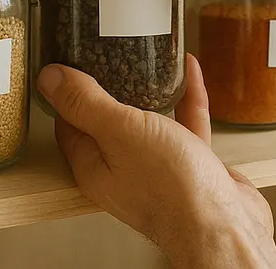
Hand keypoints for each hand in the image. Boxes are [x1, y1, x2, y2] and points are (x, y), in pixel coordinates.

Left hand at [37, 56, 275, 268]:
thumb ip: (86, 103)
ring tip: (148, 55)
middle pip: (107, 121)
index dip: (66, 91)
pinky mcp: (190, 165)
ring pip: (148, 121)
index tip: (68, 59)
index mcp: (95, 166)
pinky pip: (184, 122)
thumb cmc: (172, 188)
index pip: (69, 124)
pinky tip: (189, 70)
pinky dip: (185, 96)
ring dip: (149, 89)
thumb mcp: (120, 132)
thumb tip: (48, 77)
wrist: (227, 227)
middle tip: (106, 49)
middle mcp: (123, 169)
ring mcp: (158, 168)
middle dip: (108, 85)